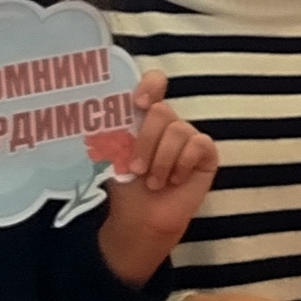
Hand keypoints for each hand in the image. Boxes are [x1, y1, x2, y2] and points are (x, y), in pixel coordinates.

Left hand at [101, 71, 218, 284]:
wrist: (142, 217)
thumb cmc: (127, 185)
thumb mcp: (113, 153)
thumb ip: (112, 129)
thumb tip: (96, 111)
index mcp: (145, 117)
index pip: (155, 84)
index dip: (151, 85)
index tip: (138, 103)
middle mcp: (168, 123)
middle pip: (162, 111)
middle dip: (145, 142)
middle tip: (136, 168)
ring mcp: (189, 137)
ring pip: (178, 130)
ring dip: (161, 161)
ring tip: (154, 182)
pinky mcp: (205, 153)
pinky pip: (198, 144)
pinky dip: (181, 164)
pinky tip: (175, 180)